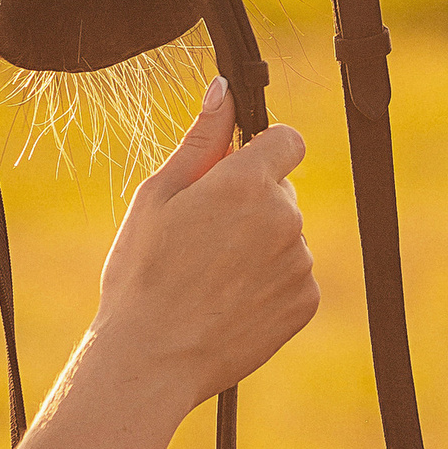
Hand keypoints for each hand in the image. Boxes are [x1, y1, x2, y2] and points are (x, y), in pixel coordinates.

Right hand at [95, 79, 316, 415]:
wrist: (151, 358)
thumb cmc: (142, 272)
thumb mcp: (158, 195)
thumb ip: (201, 139)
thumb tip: (224, 89)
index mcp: (245, 183)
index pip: (287, 139)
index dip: (261, 150)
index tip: (234, 172)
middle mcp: (284, 218)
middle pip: (282, 190)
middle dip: (252, 201)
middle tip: (203, 236)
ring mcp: (299, 263)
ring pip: (287, 234)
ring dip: (260, 243)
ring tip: (210, 275)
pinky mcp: (305, 302)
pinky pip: (293, 274)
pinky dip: (269, 282)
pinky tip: (228, 300)